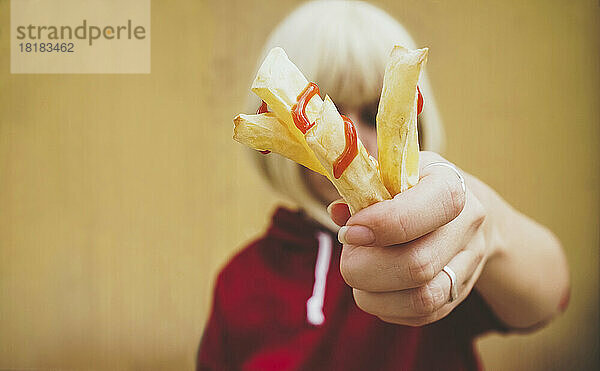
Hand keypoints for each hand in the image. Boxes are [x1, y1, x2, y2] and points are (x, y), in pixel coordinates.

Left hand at [328, 151, 495, 325]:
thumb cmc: (408, 185)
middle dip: (365, 268)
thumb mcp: (385, 171)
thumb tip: (338, 212)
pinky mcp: (458, 293)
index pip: (430, 208)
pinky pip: (420, 315)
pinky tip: (373, 287)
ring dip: (373, 295)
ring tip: (357, 274)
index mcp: (450, 184)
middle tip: (347, 255)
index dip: (382, 224)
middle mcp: (467, 224)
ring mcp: (467, 263)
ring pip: (421, 299)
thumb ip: (360, 187)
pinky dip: (385, 307)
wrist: (456, 210)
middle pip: (418, 265)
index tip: (349, 231)